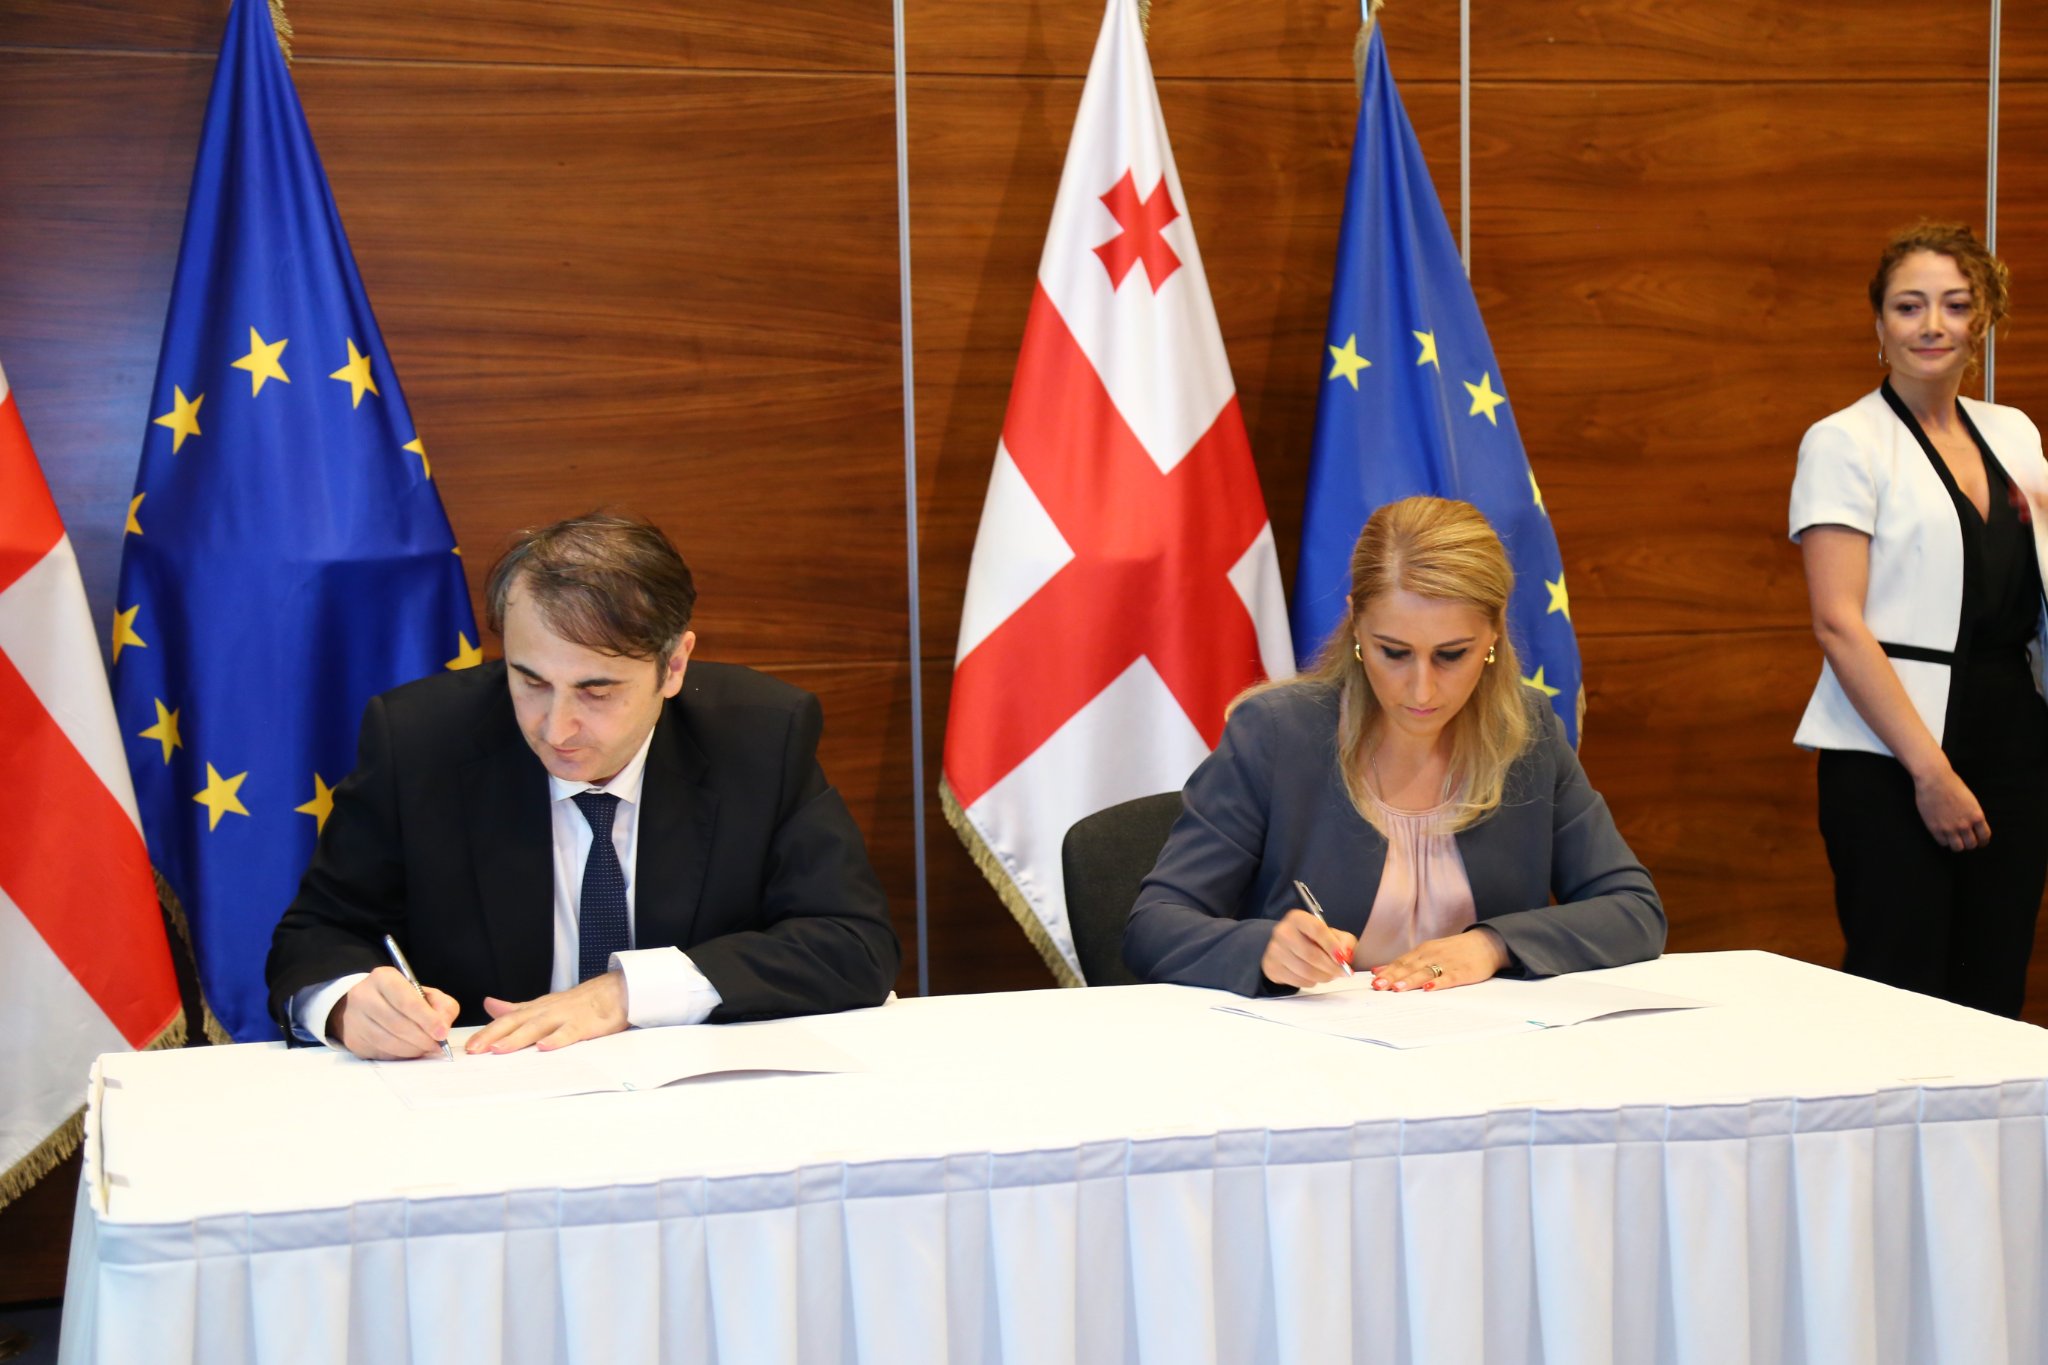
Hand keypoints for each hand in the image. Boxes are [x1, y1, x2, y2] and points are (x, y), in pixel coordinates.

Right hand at [332, 966, 459, 1059]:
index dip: (427, 1019)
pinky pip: (380, 1052)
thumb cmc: (400, 998)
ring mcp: (354, 1019)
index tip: (442, 1033)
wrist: (365, 1004)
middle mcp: (364, 996)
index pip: (406, 1001)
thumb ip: (441, 1006)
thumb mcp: (423, 993)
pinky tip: (408, 1050)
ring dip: (412, 1049)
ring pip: (387, 1042)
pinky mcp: (353, 1040)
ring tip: (425, 1048)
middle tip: (437, 1045)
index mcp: (384, 978)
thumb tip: (442, 1028)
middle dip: (422, 1039)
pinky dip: (399, 1055)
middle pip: (397, 1024)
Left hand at [467, 970, 628, 1053]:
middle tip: (474, 1050)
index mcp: (536, 1009)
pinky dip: (557, 1039)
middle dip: (493, 1036)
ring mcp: (565, 1017)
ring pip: (538, 1027)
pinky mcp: (585, 1024)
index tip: (468, 1047)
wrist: (616, 991)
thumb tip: (489, 1005)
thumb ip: (516, 1008)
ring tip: (499, 1049)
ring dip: (518, 1038)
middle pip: (517, 1022)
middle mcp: (547, 1011)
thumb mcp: (543, 1004)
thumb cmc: (578, 1003)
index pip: (507, 1020)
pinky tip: (544, 1047)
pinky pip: (569, 1032)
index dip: (487, 1032)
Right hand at [1260, 909, 1357, 989]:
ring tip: (1329, 974)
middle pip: (1311, 954)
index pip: (1317, 930)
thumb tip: (1346, 954)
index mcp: (1297, 918)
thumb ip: (1344, 941)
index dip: (1332, 945)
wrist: (1286, 947)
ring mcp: (1274, 950)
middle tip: (1341, 971)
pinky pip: (1298, 981)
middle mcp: (1282, 931)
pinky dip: (1311, 982)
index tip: (1343, 958)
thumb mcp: (1331, 934)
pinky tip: (1314, 976)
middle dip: (1331, 966)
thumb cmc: (1312, 939)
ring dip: (1323, 976)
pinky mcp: (1272, 967)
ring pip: (1305, 971)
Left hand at [1370, 927, 1508, 992]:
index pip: (1401, 962)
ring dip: (1411, 980)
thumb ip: (1404, 962)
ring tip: (1398, 988)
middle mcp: (1432, 955)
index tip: (1373, 982)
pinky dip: (1439, 983)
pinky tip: (1429, 988)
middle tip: (1379, 986)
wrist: (1485, 944)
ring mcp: (1447, 963)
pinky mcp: (1463, 971)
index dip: (1387, 972)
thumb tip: (1377, 971)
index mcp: (1422, 951)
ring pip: (1426, 972)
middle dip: (1393, 977)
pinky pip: (1449, 978)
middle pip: (1410, 967)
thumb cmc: (1452, 951)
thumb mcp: (1427, 952)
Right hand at [1912, 763, 1990, 850]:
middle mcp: (1965, 824)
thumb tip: (1973, 827)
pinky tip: (1943, 834)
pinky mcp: (1935, 828)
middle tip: (1965, 840)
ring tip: (1954, 839)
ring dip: (1957, 845)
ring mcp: (1949, 828)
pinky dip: (1944, 841)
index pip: (1985, 837)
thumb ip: (1973, 815)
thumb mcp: (1970, 801)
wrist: (1934, 780)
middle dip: (1970, 844)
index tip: (1980, 842)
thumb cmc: (1952, 785)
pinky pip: (1943, 843)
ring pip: (1958, 848)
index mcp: (1977, 816)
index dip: (1983, 841)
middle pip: (1971, 845)